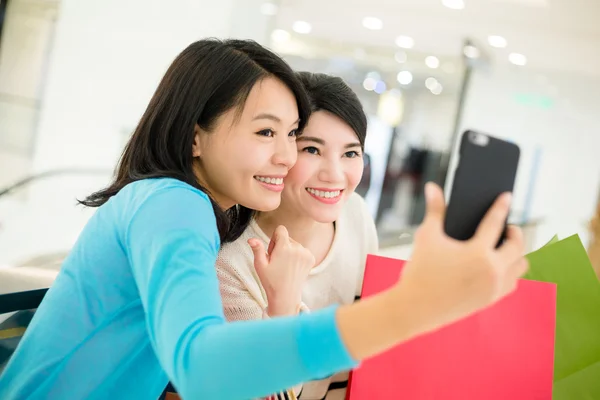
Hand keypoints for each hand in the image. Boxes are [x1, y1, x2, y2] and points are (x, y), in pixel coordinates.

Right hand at [249, 225, 314, 316]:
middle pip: (287, 237)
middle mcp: (297, 248)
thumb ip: (257, 249)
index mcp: (284, 248)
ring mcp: (306, 253)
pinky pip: (302, 250)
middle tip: (277, 261)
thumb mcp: (260, 265)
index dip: (274, 238)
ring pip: (295, 244)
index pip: (280, 229)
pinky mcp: (311, 258)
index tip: (272, 251)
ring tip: (285, 266)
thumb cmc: (270, 281)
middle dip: (281, 245)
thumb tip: (251, 239)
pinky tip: (293, 267)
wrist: (286, 296)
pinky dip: (298, 256)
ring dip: (290, 251)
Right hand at [392, 182, 527, 333]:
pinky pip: (512, 283)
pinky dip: (510, 272)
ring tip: (505, 246)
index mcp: (477, 252)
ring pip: (520, 266)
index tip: (507, 196)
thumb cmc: (419, 270)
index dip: (501, 207)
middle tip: (507, 227)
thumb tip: (432, 186)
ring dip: (516, 254)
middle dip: (514, 233)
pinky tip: (499, 265)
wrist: (415, 308)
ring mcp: (494, 287)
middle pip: (517, 246)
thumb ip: (435, 210)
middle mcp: (492, 270)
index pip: (495, 223)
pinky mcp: (490, 300)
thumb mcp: (426, 237)